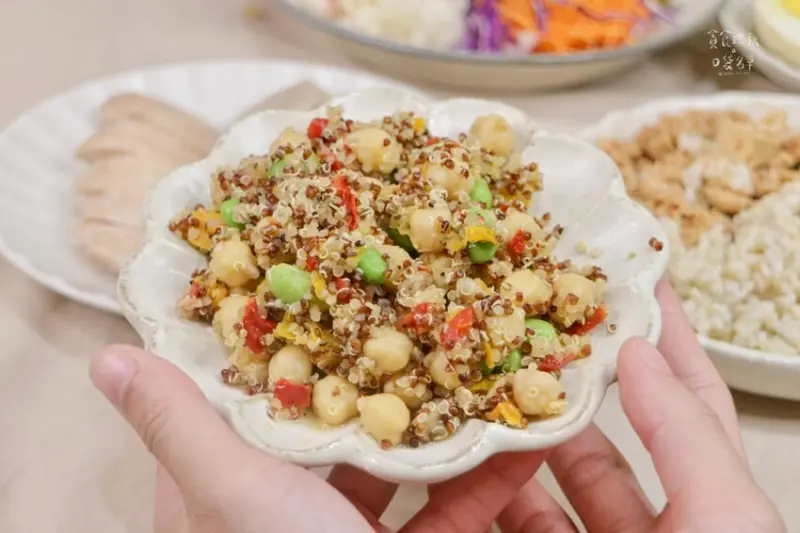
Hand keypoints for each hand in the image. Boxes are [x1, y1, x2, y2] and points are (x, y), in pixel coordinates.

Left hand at [90, 345, 546, 532]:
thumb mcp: (235, 493)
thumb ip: (181, 427)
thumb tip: (108, 355)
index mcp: (234, 487)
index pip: (250, 397)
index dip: (282, 345)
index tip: (325, 287)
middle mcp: (289, 508)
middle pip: (339, 423)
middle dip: (387, 374)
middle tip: (429, 312)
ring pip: (403, 465)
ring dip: (450, 423)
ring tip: (488, 363)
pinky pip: (452, 510)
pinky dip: (490, 481)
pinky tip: (527, 443)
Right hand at [495, 281, 785, 532]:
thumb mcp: (726, 514)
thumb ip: (684, 434)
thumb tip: (638, 351)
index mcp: (713, 507)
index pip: (691, 406)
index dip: (667, 343)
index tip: (635, 285)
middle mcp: (658, 528)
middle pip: (607, 443)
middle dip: (573, 387)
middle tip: (533, 332)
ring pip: (552, 486)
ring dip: (520, 441)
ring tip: (487, 390)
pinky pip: (514, 524)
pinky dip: (490, 494)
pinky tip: (469, 462)